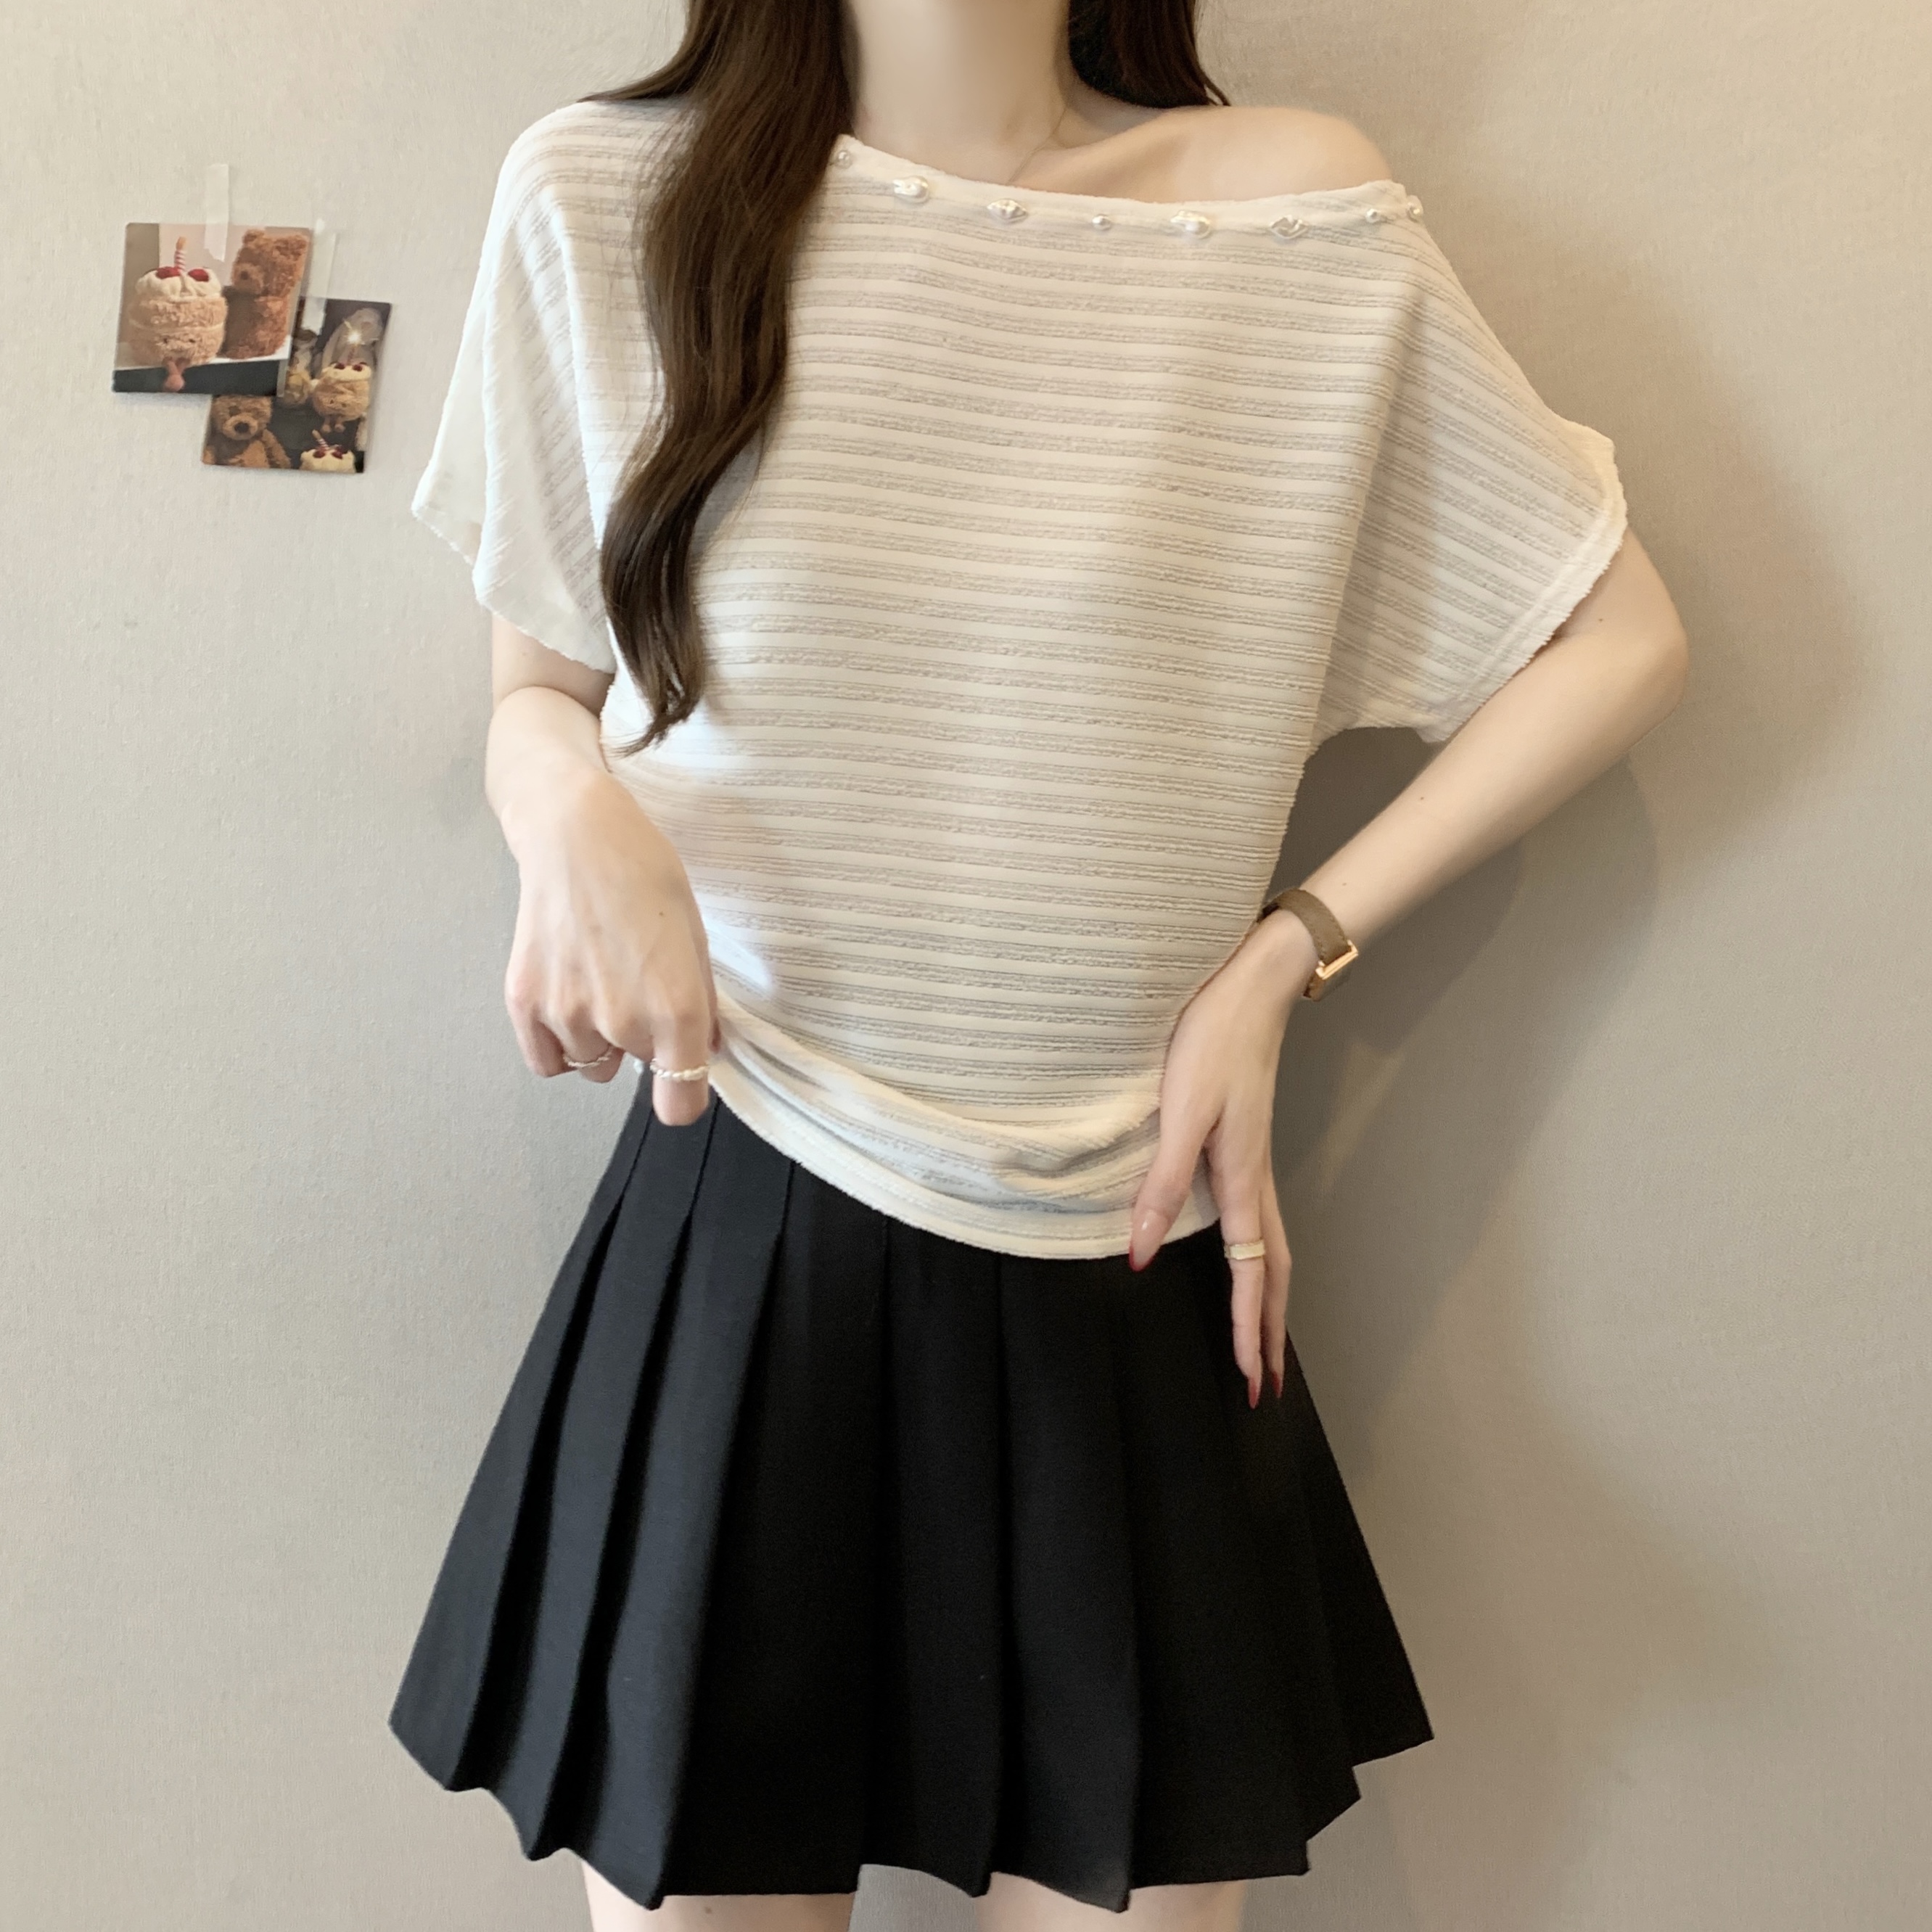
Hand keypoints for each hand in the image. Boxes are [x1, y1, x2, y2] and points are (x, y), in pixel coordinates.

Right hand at [501, 766, 719, 1125]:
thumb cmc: (645, 874)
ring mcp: (567, 1016)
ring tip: (599, 978)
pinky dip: (559, 1045)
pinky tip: (569, 1001)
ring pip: (593, 1065)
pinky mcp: (524, 1004)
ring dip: (599, 1039)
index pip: (679, 1103)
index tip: (681, 1076)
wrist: (576, 835)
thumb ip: (701, 1006)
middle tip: (636, 981)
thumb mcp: (695, 937)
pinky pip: (548, 1062)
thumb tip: (703, 1053)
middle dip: (644, 1040)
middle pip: (637, 1070)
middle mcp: (621, 1022)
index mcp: (675, 1009)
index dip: (684, 1093)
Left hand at [1127, 911, 1318, 1406]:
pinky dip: (1261, 1258)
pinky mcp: (1247, 1144)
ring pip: (1274, 1248)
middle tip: (1265, 1384)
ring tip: (1261, 1339)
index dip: (1246, 1328)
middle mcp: (1257, 1179)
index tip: (1249, 1380)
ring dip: (1268, 1299)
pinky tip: (1245, 1258)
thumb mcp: (1180, 1114)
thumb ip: (1161, 1186)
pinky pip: (1261, 1220)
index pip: (1251, 1272)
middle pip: (1274, 1272)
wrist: (1250, 987)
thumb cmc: (1212, 1043)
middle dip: (1268, 1331)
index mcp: (1243, 1180)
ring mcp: (1256, 1162)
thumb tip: (1143, 1256)